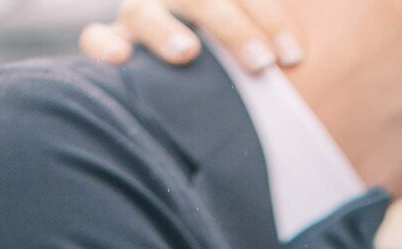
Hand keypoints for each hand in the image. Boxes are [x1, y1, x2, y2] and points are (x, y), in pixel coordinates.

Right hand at [78, 0, 303, 72]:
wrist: (174, 86)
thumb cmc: (225, 77)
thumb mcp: (249, 55)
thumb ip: (268, 46)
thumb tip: (306, 61)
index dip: (269, 17)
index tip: (294, 55)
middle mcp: (173, 2)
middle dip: (233, 28)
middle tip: (262, 65)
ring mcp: (137, 17)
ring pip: (144, 12)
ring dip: (166, 30)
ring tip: (188, 54)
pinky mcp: (108, 44)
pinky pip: (95, 39)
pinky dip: (104, 45)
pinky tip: (121, 61)